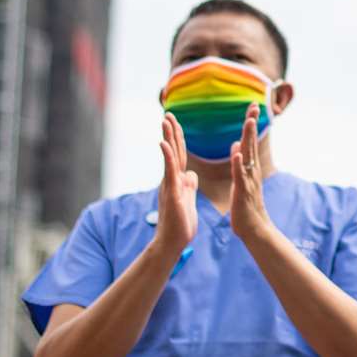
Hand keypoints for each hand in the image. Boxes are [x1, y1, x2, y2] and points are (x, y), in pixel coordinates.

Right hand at [153, 114, 198, 259]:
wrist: (172, 243)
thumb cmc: (180, 225)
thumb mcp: (189, 200)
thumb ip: (189, 186)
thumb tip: (191, 174)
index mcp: (178, 181)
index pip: (180, 155)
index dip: (179, 138)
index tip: (176, 122)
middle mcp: (172, 180)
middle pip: (174, 151)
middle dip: (172, 132)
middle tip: (169, 113)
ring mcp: (170, 185)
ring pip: (170, 157)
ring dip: (168, 138)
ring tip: (165, 121)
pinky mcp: (171, 193)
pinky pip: (169, 172)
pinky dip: (168, 156)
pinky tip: (164, 143)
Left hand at [229, 104, 272, 244]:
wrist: (254, 229)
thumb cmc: (245, 206)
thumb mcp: (240, 180)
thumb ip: (239, 163)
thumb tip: (235, 146)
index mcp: (248, 167)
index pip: (248, 141)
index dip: (250, 123)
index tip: (252, 105)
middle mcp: (251, 171)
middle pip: (251, 143)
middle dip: (252, 123)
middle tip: (255, 105)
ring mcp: (248, 180)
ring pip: (248, 155)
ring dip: (248, 138)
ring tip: (249, 122)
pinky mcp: (242, 192)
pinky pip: (240, 176)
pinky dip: (238, 164)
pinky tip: (236, 153)